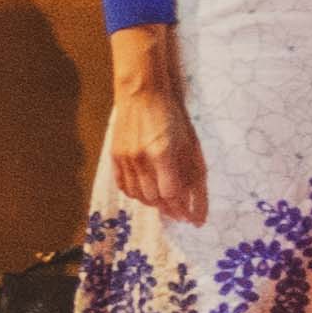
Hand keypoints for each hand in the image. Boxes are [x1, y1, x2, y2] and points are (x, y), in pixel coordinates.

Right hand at [105, 74, 207, 222]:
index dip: (183, 209)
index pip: (171, 195)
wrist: (141, 94)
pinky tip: (147, 191)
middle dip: (170, 209)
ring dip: (153, 203)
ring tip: (165, 201)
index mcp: (162, 153)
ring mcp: (124, 158)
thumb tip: (196, 207)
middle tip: (181, 213)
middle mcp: (140, 159)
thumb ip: (193, 177)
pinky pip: (123, 186)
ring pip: (138, 196)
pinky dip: (136, 194)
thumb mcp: (190, 146)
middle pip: (154, 199)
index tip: (192, 218)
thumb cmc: (172, 117)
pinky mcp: (114, 157)